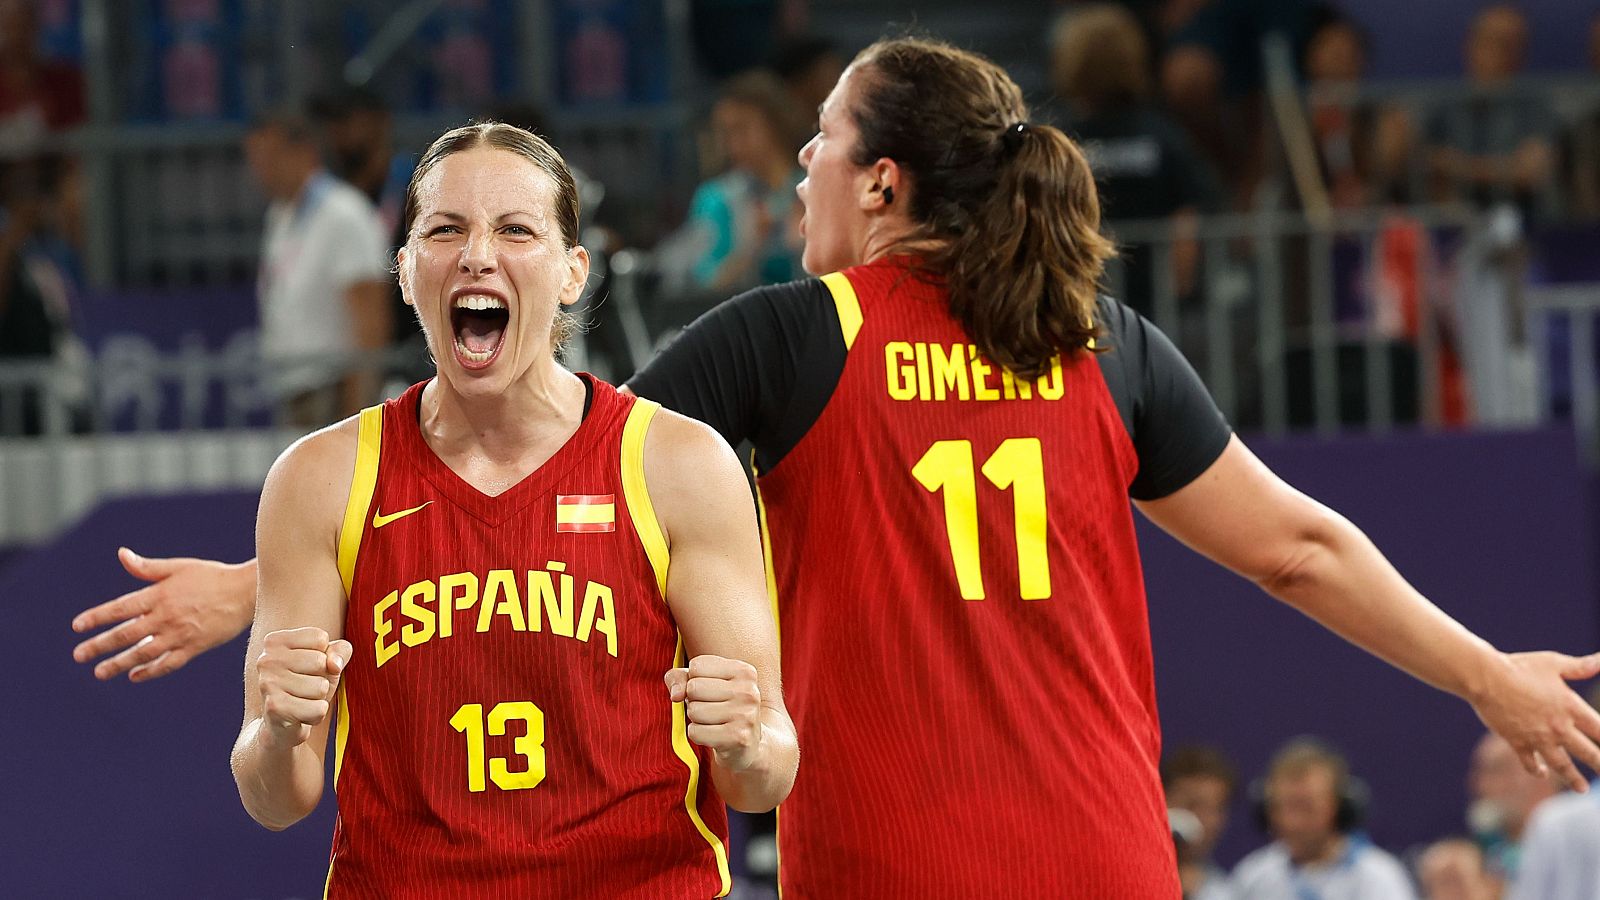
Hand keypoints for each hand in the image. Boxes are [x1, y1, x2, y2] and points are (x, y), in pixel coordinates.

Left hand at [72, 548, 254, 681]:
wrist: (246, 592)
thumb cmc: (212, 576)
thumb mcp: (179, 567)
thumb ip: (148, 568)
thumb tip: (122, 555)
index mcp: (159, 595)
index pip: (120, 609)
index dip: (97, 618)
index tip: (77, 626)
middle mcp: (166, 617)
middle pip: (126, 635)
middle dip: (100, 646)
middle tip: (79, 655)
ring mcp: (180, 634)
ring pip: (143, 653)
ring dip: (119, 664)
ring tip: (100, 672)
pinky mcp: (195, 647)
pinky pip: (168, 664)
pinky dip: (150, 672)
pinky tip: (134, 676)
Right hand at [255, 627, 351, 751]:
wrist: (282, 727)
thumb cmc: (307, 686)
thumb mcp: (328, 662)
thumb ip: (340, 650)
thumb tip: (334, 664)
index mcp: (274, 641)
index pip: (320, 638)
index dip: (324, 656)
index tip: (307, 668)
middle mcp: (266, 660)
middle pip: (321, 662)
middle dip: (322, 679)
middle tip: (305, 689)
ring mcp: (267, 684)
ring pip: (321, 687)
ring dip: (318, 699)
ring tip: (301, 702)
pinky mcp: (275, 708)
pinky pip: (318, 709)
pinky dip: (316, 715)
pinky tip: (300, 716)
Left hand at [664, 655, 762, 770]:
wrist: (748, 743)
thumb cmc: (721, 706)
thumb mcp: (703, 683)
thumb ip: (680, 677)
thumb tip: (676, 695)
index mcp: (744, 670)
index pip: (697, 665)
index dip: (694, 679)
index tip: (710, 689)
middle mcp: (748, 690)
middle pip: (694, 687)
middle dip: (693, 700)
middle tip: (710, 708)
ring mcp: (745, 715)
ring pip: (694, 711)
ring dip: (696, 719)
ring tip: (713, 721)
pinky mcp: (738, 738)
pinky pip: (695, 732)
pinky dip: (697, 735)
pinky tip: (714, 734)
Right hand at [1470, 651, 1599, 791]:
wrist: (1486, 678)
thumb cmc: (1520, 666)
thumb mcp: (1553, 663)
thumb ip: (1581, 666)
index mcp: (1570, 707)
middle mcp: (1558, 727)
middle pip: (1588, 753)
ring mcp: (1538, 738)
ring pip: (1562, 765)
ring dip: (1574, 778)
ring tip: (1582, 788)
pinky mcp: (1517, 743)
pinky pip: (1530, 763)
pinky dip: (1536, 770)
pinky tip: (1542, 773)